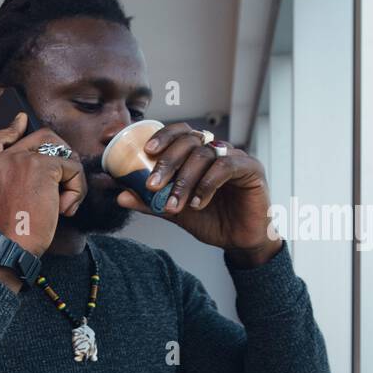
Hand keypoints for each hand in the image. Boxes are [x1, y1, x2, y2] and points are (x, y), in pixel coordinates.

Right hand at [0, 112, 86, 255]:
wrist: (9, 246)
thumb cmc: (6, 234)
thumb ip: (3, 182)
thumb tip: (35, 169)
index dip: (11, 129)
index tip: (21, 122)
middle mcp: (1, 160)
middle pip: (39, 139)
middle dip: (61, 155)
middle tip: (67, 179)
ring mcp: (21, 160)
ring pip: (61, 154)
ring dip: (70, 177)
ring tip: (65, 203)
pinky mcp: (43, 167)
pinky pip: (72, 169)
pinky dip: (76, 190)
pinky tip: (65, 209)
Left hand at [116, 123, 281, 260]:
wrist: (239, 239)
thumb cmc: (211, 219)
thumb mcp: (175, 211)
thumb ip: (150, 202)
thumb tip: (121, 196)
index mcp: (198, 154)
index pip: (180, 133)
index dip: (163, 136)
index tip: (146, 150)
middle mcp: (217, 150)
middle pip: (189, 140)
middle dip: (167, 162)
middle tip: (152, 185)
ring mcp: (235, 157)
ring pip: (204, 155)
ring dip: (184, 181)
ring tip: (173, 205)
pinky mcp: (251, 168)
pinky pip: (226, 166)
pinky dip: (207, 184)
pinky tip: (197, 204)